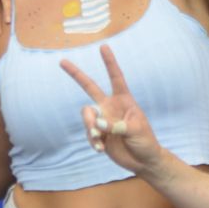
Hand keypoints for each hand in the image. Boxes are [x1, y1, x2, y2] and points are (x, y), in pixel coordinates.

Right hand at [59, 43, 162, 177]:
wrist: (142, 161)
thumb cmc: (146, 141)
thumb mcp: (136, 130)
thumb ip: (117, 125)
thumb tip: (98, 125)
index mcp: (124, 100)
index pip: (116, 78)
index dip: (109, 63)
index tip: (103, 46)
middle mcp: (110, 107)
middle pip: (90, 87)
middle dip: (76, 74)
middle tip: (62, 61)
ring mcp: (102, 120)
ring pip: (86, 115)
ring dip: (90, 126)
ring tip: (99, 138)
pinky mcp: (98, 134)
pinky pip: (88, 133)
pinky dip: (92, 141)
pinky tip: (101, 149)